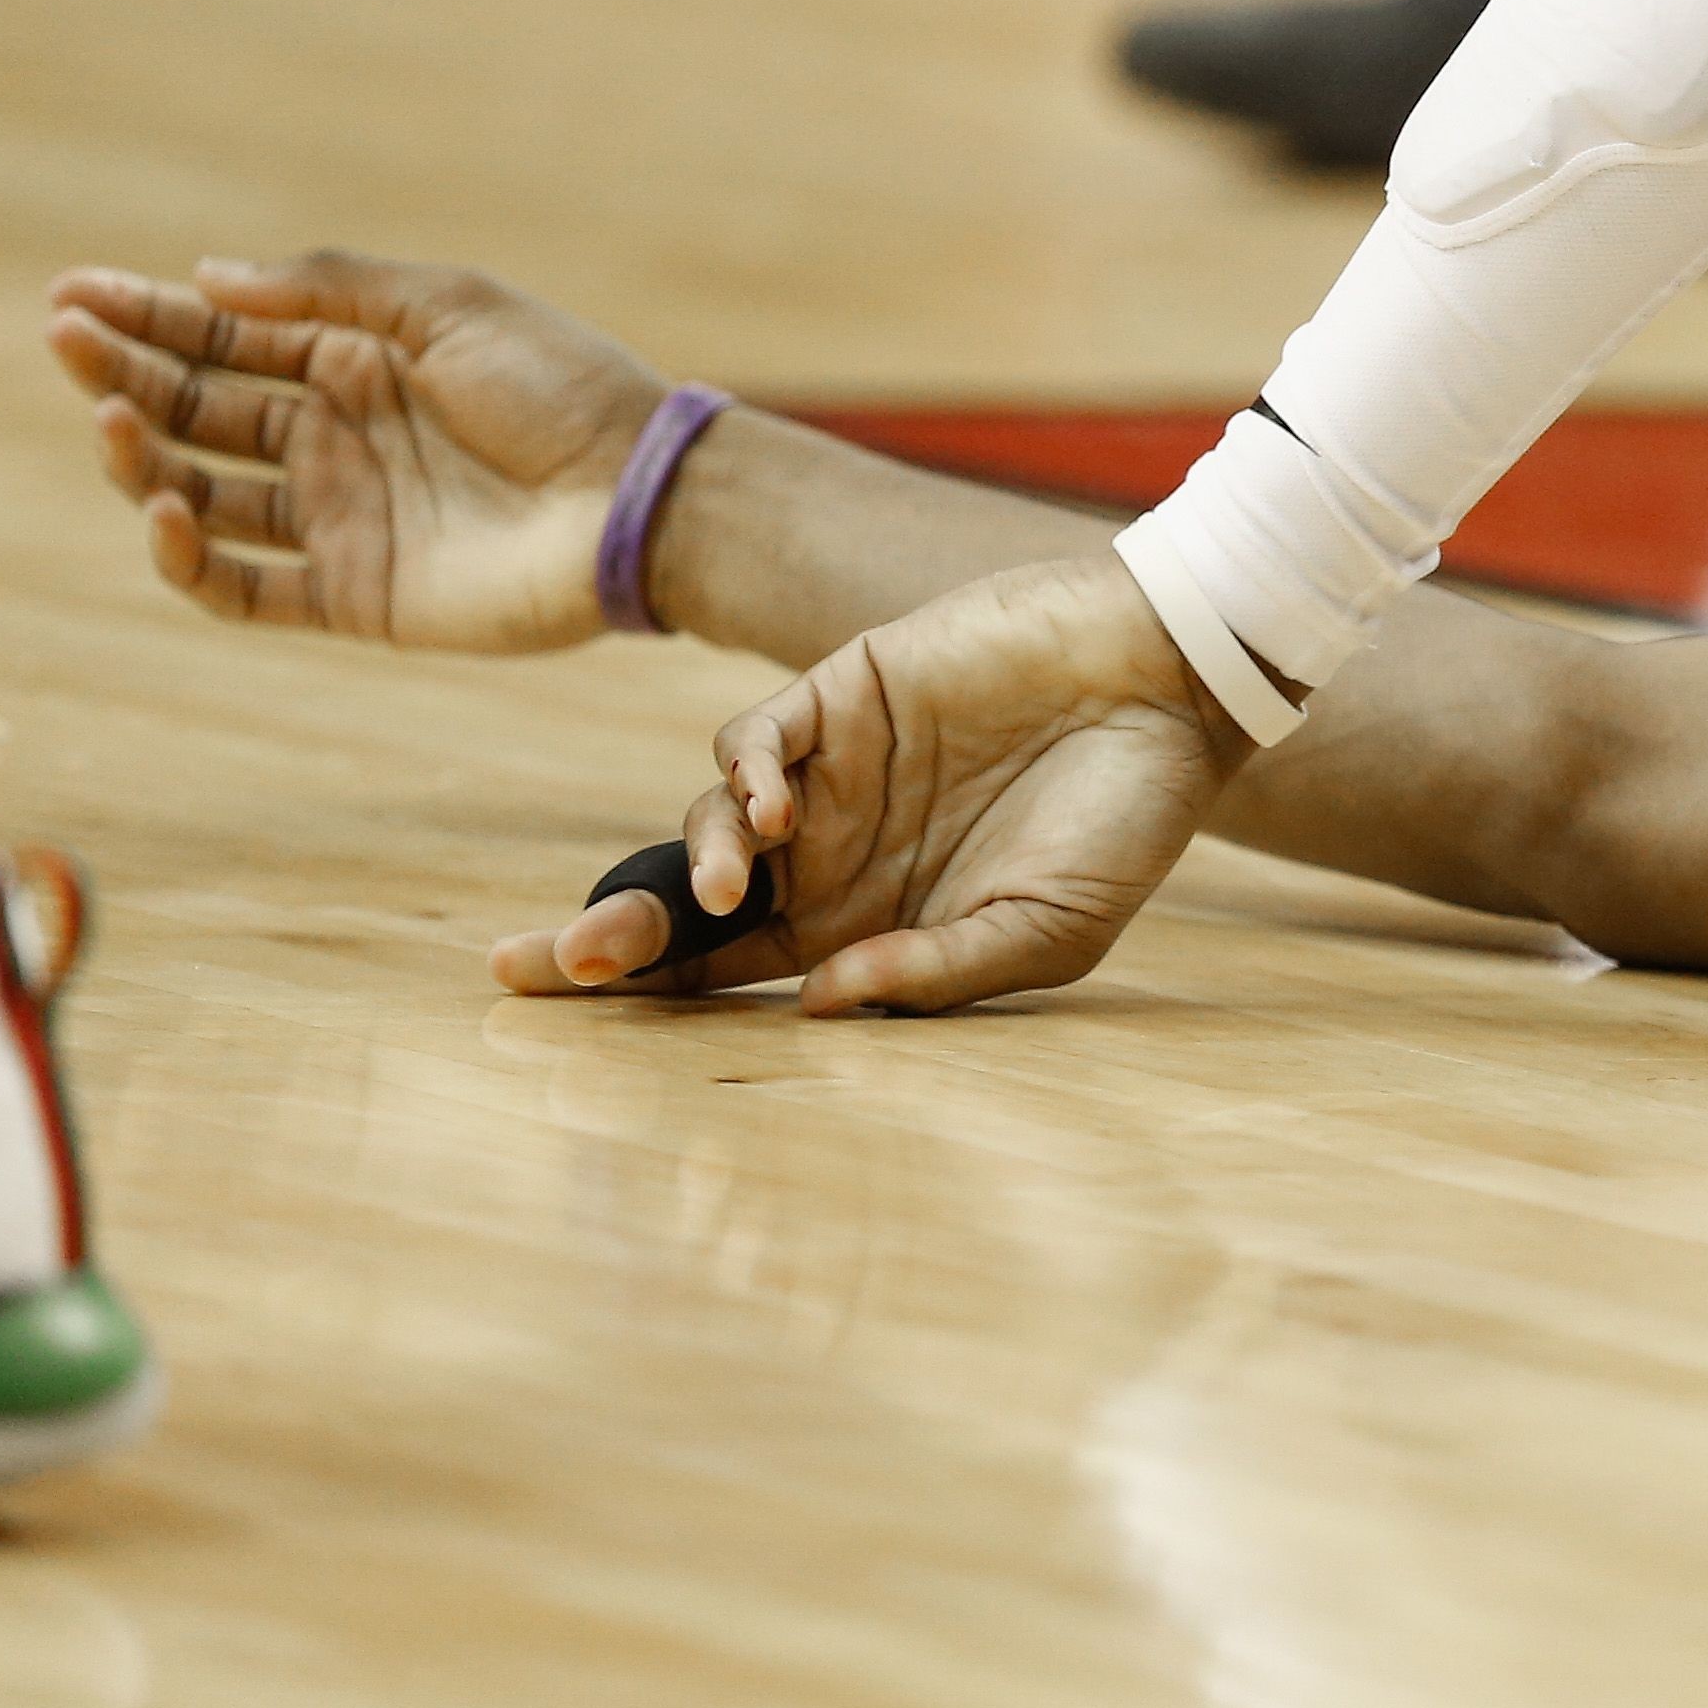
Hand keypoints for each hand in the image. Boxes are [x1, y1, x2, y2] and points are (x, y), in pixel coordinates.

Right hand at [46, 252, 672, 651]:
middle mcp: (341, 438)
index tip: (72, 295)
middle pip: (201, 407)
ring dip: (143, 457)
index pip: (229, 338)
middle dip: (127, 372)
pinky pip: (242, 587)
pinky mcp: (353, 593)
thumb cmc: (563, 390)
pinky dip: (188, 557)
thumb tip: (208, 276)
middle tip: (65, 340)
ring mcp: (342, 517)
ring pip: (204, 492)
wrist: (638, 498)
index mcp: (363, 362)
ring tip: (112, 417)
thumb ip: (331, 290)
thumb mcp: (450, 307)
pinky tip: (166, 507)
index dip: (149, 317)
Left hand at [493, 554, 1248, 1014]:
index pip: (726, 974)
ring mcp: (833, 775)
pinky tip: (776, 813)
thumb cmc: (1126, 820)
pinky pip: (750, 739)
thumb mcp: (1048, 930)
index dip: (642, 997)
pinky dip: (741, 776)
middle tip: (535, 968)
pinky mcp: (843, 695)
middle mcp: (832, 856)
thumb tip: (816, 1007)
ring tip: (733, 890)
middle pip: (683, 906)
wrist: (1172, 686)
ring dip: (692, 867)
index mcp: (866, 926)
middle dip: (604, 938)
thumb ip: (935, 972)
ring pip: (705, 825)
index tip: (558, 1021)